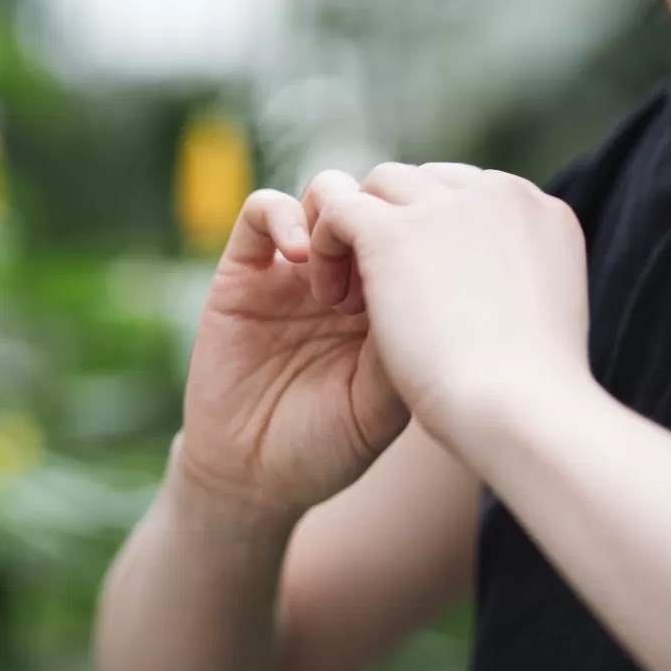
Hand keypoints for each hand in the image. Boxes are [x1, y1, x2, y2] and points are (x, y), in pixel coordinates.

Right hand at [177, 178, 408, 519]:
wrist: (253, 477)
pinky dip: (284, 217)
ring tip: (338, 288)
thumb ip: (402, 346)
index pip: (417, 234)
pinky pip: (263, 211)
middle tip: (383, 280)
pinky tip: (300, 256)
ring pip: (326, 193)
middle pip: (377, 202)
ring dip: (338, 220)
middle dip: (384, 225)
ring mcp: (295, 270)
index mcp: (392, 299)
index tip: (424, 281)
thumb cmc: (327, 447)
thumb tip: (426, 284)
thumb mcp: (382, 406)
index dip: (423, 237)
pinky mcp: (244, 272)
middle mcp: (348, 274)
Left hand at [308, 163, 590, 447]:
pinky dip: (325, 246)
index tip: (423, 286)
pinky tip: (328, 297)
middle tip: (382, 294)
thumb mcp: (538, 323)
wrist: (518, 413)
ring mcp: (446, 206)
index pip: (474, 195)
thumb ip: (512, 288)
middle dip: (398, 226)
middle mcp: (499, 193)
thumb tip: (484, 293)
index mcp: (541, 212)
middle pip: (428, 182)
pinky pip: (340, 208)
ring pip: (382, 185)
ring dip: (359, 232)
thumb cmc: (534, 396)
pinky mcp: (393, 230)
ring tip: (350, 298)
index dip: (438, 233)